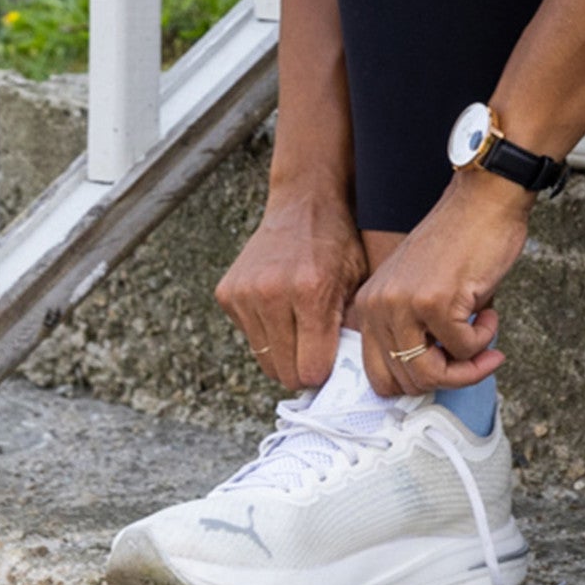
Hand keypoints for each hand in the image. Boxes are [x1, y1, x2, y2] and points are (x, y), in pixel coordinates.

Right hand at [215, 189, 369, 389]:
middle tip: (314, 352)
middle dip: (301, 369)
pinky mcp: (227, 292)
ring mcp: (244, 292)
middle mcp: (271, 292)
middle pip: (283, 372)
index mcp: (310, 291)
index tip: (330, 362)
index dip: (323, 372)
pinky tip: (280, 308)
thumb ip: (352, 329)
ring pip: (263, 358)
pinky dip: (264, 332)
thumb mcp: (358, 283)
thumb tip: (349, 380)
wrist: (302, 204)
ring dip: (282, 352)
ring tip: (299, 327)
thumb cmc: (336, 244)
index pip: (311, 369)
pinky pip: (247, 336)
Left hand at [351, 170, 529, 396]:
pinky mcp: (434, 302)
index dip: (420, 383)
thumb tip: (431, 380)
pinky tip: (489, 311)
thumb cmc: (461, 243)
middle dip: (450, 377)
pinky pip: (463, 349)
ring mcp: (404, 304)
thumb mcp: (419, 290)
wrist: (483, 201)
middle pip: (408, 382)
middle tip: (476, 357)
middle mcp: (378, 306)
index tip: (448, 369)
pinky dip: (485, 338)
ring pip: (432, 375)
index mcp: (370, 304)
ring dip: (469, 366)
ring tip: (485, 340)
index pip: (380, 376)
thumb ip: (415, 331)